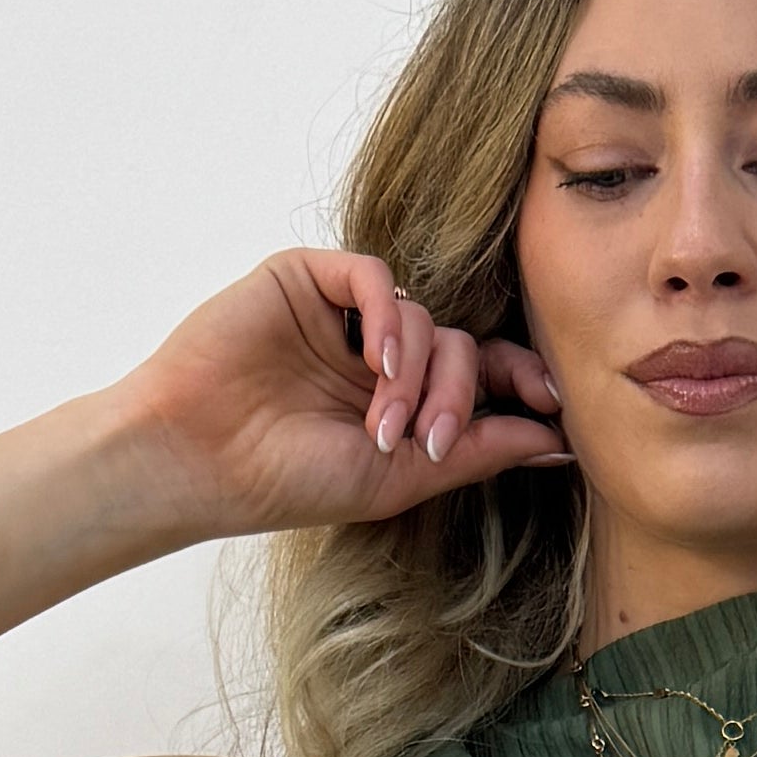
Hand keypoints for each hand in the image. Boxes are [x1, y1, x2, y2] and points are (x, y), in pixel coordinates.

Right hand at [122, 247, 570, 545]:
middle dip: (460, 394)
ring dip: (417, 375)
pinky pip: (377, 276)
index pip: (477, 373)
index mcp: (400, 401)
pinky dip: (390, 317)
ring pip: (425, 317)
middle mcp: (376, 354)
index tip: (555, 404)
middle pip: (461, 345)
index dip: (520, 380)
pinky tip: (376, 363)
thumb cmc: (286, 480)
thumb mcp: (400, 478)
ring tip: (382, 426)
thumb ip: (478, 451)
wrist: (197, 460)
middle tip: (432, 440)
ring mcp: (343, 316)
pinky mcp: (307, 279)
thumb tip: (559, 440)